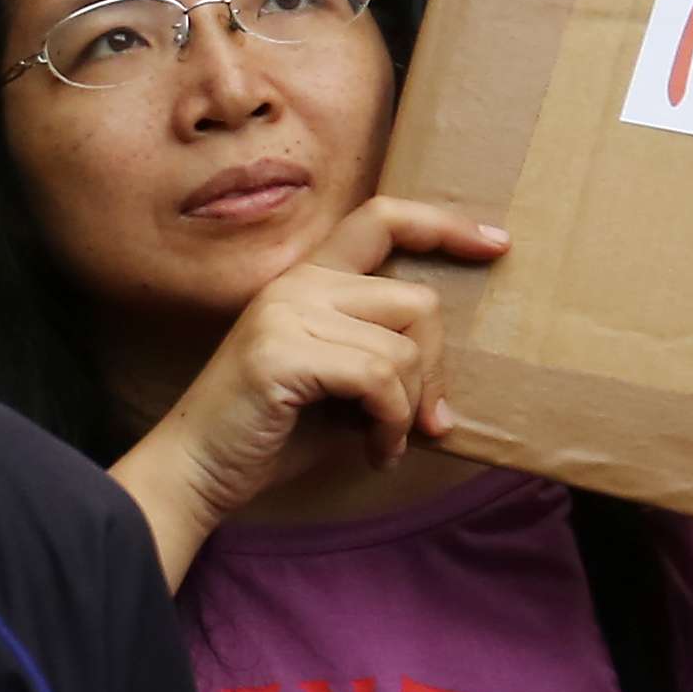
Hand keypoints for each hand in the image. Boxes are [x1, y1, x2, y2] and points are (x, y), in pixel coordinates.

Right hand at [112, 198, 509, 552]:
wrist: (196, 471)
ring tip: (385, 443)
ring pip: (402, 347)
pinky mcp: (282, 353)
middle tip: (424, 420)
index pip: (382, 219)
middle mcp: (296, 285)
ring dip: (408, 410)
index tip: (497, 246)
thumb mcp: (338, 385)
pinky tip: (373, 453)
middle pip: (416, 301)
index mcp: (308, 280)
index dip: (444, 225)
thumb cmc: (270, 434)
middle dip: (434, 370)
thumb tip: (445, 378)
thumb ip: (382, 359)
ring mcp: (286, 314)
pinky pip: (378, 379)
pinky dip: (390, 425)